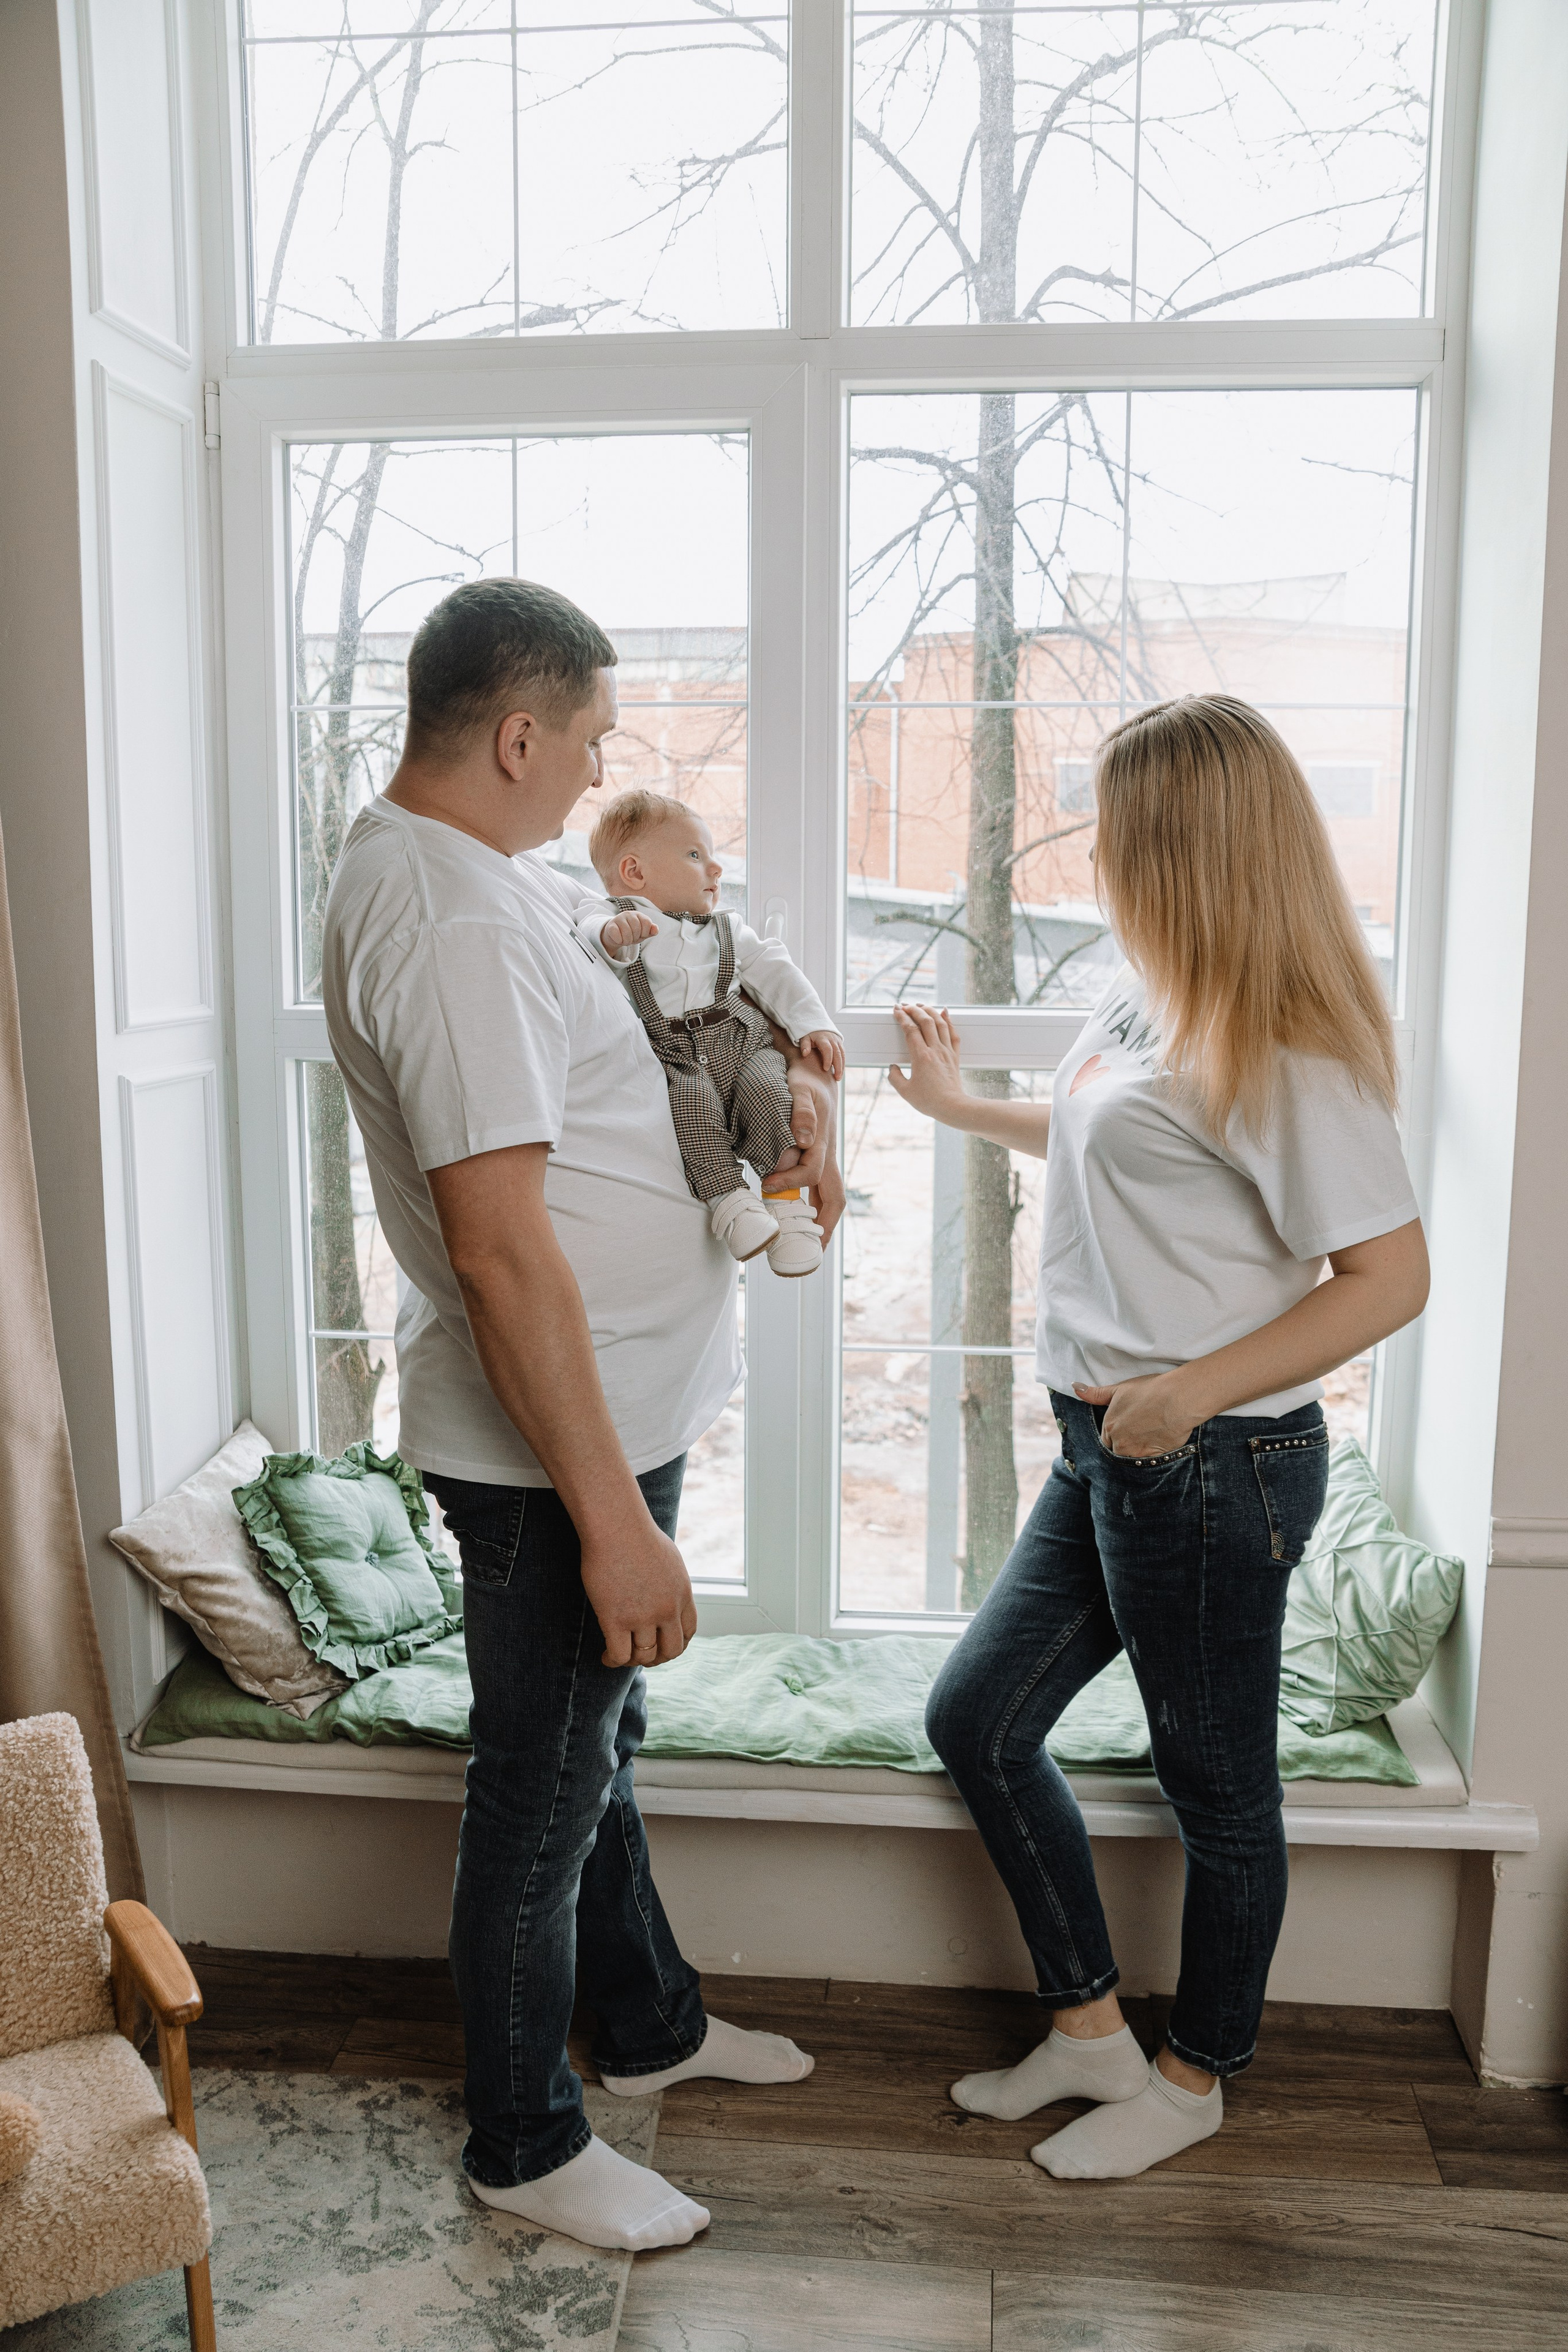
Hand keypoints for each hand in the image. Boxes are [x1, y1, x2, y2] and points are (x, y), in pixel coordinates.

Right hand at [578, 1515, 697, 1668]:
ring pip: (644, 1656)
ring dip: (632, 1661)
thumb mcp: (669, 1560)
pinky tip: (605, 1657)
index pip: (688, 1633)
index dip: (675, 1644)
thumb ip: (671, 1584)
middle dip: (657, 1658)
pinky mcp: (615, 1619)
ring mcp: (642, 1617)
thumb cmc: (637, 1535)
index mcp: (683, 1594)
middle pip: (671, 1650)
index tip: (662, 1646)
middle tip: (642, 1657)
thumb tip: (666, 1595)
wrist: (617, 1526)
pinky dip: (613, 1661)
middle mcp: (667, 1610)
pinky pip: (619, 1655)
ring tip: (619, 1655)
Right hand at [601, 911, 657, 957]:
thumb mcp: (643, 933)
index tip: (641, 935)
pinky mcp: (610, 925)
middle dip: (635, 938)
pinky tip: (618, 939)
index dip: (645, 932)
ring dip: (627, 941)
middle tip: (631, 938)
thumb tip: (655, 930)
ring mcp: (619, 918)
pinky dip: (619, 941)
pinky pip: (617, 935)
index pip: (647, 922)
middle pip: (637, 928)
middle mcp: (629, 914)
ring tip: (625, 940)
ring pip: (627, 933)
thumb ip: (651, 931)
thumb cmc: (631, 933)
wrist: (615, 936)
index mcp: (638, 915)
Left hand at [771, 1057, 844, 1243]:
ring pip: (828, 1198)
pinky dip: (812, 1209)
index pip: (812, 1175)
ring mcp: (825, 1161)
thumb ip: (802, 1112)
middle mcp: (828, 1157)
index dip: (791, 1184)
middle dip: (825, 1227)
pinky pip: (819, 1191)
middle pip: (834, 1199)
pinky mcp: (818, 1161)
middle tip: (812, 1251)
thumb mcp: (801, 1090)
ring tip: (805, 1245)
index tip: (767, 1185)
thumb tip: (804, 1139)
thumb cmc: (805, 1082)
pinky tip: (798, 1219)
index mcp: (823, 1145)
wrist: (816, 1075)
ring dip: (819, 1222)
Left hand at [797, 1031, 845, 1080]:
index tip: (826, 1069)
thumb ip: (804, 1045)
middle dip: (838, 1066)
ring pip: (842, 1055)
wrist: (817, 1023)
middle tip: (837, 1078)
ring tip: (839, 1078)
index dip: (828, 1059)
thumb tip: (804, 1054)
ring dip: (842, 1066)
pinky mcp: (840, 1044)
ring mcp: (837, 1041)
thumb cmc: (809, 1033)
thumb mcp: (804, 1037)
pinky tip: (840, 1072)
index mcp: (823, 1038)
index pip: (828, 1049)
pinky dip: (842, 1063)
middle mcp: (832, 1040)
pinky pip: (843, 1054)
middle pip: (838, 1053)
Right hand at [889, 1004, 969, 1124]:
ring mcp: (946, 1051)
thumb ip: (895, 1077)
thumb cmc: (930, 1101)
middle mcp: (935, 1050)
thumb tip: (893, 1068)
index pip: (910, 1029)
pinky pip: (953, 1033)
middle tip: (906, 1006)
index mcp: (921, 1057)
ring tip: (922, 1005)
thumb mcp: (905, 1091)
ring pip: (940, 1023)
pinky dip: (948, 1020)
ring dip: (930, 1010)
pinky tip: (944, 1012)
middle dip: (914, 1009)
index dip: (902, 1017)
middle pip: (925, 1021)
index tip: (896, 1010)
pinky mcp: (954, 1056)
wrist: (953, 1107)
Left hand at [1075, 1374, 1196, 1459]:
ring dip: (1138, 1452)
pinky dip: (1152, 1456)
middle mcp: (1119, 1443)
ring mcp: (1136, 1453)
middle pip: (1117, 1450)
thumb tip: (1075, 1387)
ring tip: (1150, 1436)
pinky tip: (1159, 1443)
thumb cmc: (1150, 1390)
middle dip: (1126, 1444)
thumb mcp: (1119, 1389)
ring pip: (1131, 1458)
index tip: (1128, 1427)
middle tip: (1141, 1431)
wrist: (1177, 1399)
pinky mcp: (1153, 1459)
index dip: (1117, 1433)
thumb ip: (1095, 1394)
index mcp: (1109, 1427)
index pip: (1106, 1439)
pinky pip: (1148, 1463)